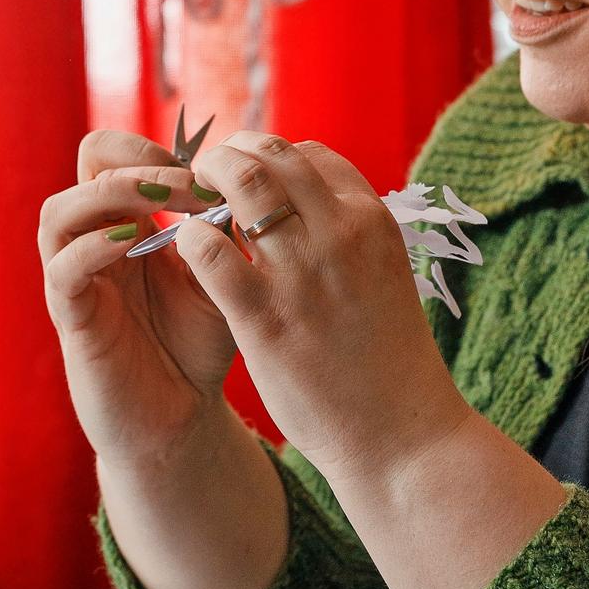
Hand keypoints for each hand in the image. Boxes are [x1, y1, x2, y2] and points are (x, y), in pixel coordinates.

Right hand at [39, 130, 240, 470]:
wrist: (180, 418)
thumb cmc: (199, 345)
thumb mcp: (226, 278)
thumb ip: (229, 234)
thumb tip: (246, 182)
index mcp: (129, 221)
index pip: (118, 152)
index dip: (155, 148)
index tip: (207, 171)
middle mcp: (95, 240)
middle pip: (86, 164)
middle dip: (139, 160)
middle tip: (190, 183)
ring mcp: (77, 277)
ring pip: (59, 211)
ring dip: (112, 194)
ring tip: (163, 202)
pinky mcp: (71, 317)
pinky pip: (61, 268)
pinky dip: (91, 247)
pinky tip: (133, 244)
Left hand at [172, 130, 472, 487]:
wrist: (401, 434)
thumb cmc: (387, 358)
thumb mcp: (382, 275)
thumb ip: (345, 235)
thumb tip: (296, 205)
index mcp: (371, 220)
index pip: (309, 154)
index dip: (267, 156)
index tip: (245, 174)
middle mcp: (341, 234)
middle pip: (271, 154)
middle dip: (229, 156)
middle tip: (204, 177)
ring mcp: (303, 273)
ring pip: (239, 185)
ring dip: (203, 184)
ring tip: (188, 204)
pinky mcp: (264, 317)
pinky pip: (209, 250)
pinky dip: (189, 237)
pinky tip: (186, 248)